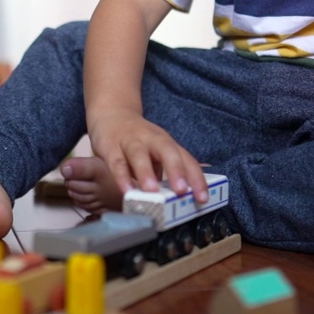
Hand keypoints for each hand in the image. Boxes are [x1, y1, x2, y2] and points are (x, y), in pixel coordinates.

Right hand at [87, 111, 209, 202]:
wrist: (112, 115)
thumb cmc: (138, 140)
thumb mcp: (157, 152)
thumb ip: (166, 172)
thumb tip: (180, 199)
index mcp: (167, 143)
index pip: (186, 159)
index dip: (196, 178)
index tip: (203, 198)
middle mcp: (151, 140)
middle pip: (167, 151)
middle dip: (176, 170)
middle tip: (181, 191)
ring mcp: (130, 142)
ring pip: (139, 155)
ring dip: (146, 173)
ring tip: (152, 191)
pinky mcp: (111, 147)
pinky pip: (116, 162)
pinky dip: (121, 177)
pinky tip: (126, 190)